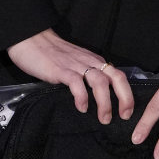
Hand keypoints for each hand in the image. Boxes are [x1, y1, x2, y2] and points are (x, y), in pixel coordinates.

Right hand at [7, 28, 134, 124]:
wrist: (31, 39)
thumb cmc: (53, 54)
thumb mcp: (77, 63)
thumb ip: (87, 75)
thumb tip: (97, 96)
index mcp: (95, 61)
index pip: (118, 76)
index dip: (127, 93)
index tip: (128, 111)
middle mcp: (90, 62)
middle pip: (116, 77)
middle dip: (124, 98)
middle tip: (124, 116)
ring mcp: (76, 65)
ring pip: (99, 82)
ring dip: (105, 102)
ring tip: (104, 118)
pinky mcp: (60, 70)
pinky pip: (76, 83)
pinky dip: (82, 97)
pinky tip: (82, 108)